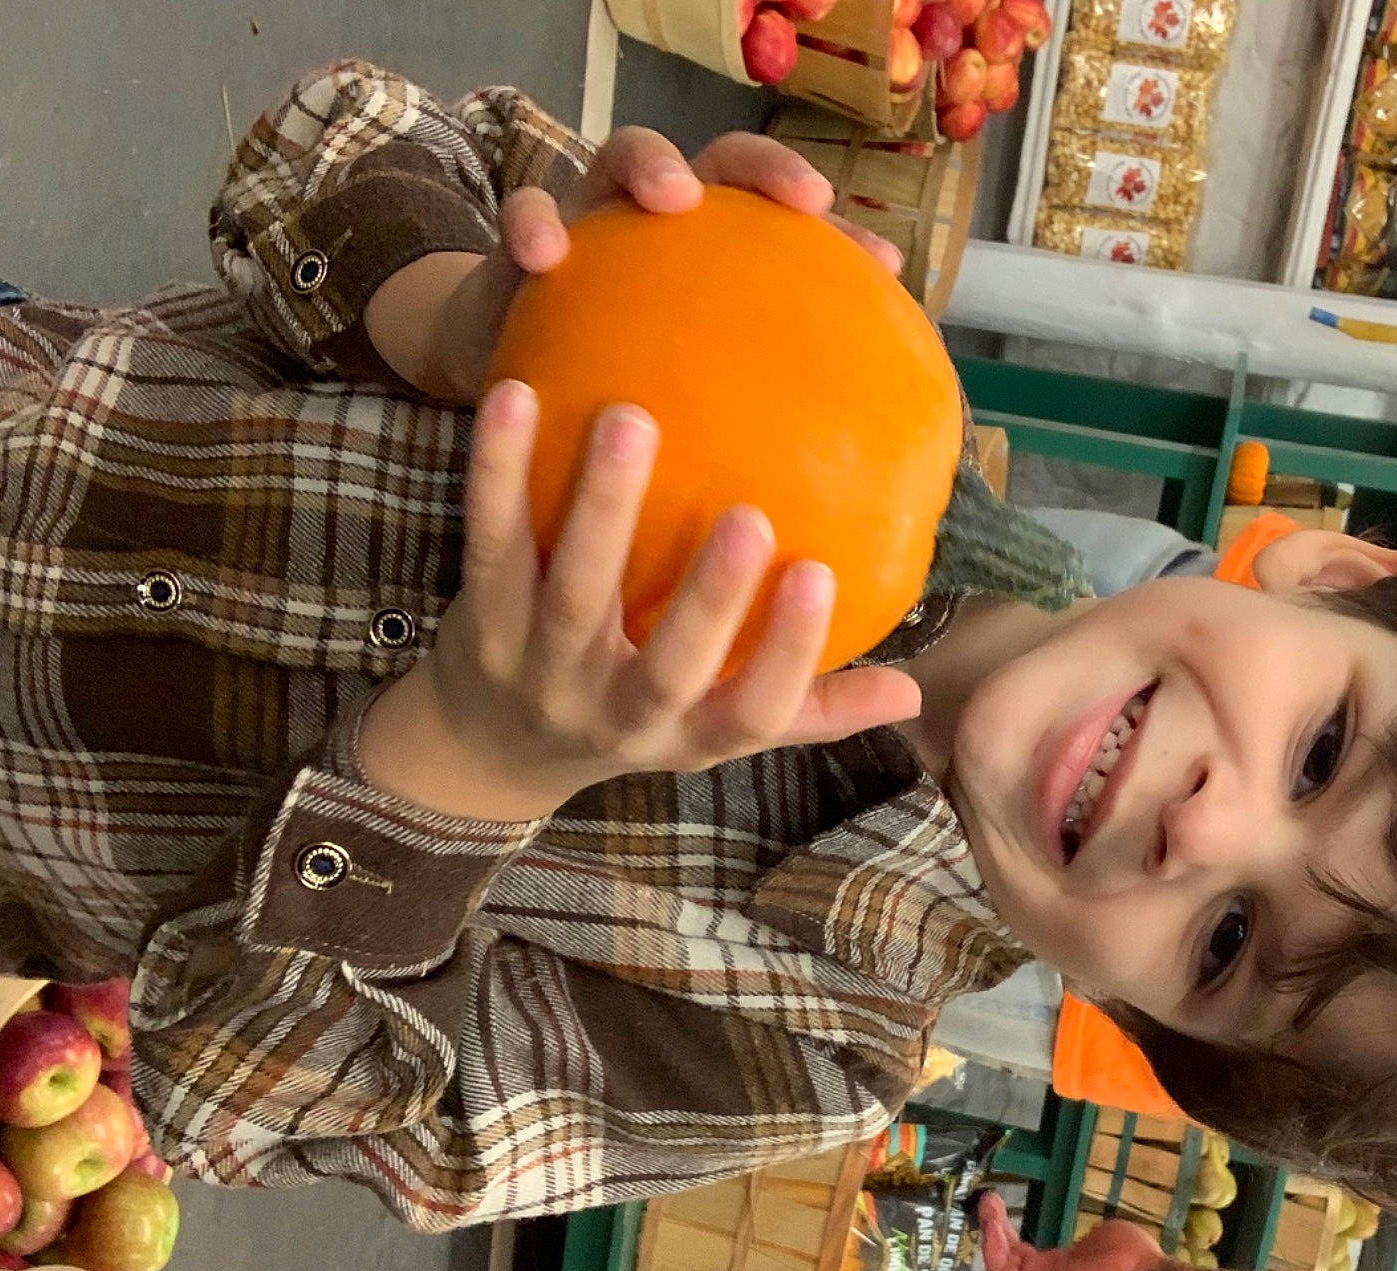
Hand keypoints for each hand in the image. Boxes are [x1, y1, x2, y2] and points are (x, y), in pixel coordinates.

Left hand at [356, 381, 922, 820]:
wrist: (486, 746)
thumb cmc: (632, 716)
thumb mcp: (715, 730)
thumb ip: (811, 705)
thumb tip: (916, 692)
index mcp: (690, 735)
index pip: (753, 712)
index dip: (787, 652)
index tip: (820, 576)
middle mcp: (617, 713)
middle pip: (666, 665)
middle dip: (707, 597)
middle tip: (748, 515)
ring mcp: (542, 668)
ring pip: (572, 592)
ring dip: (602, 508)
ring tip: (631, 420)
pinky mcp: (480, 618)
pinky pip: (488, 541)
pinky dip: (497, 472)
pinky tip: (515, 396)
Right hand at [377, 129, 902, 403]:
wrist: (504, 385)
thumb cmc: (610, 407)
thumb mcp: (685, 424)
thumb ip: (748, 439)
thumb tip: (841, 523)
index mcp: (713, 258)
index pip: (790, 229)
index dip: (844, 236)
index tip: (884, 264)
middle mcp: (660, 224)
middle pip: (724, 165)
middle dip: (765, 167)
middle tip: (803, 199)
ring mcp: (594, 220)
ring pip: (624, 157)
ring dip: (651, 165)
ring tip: (670, 196)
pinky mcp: (524, 239)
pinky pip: (526, 214)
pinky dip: (533, 223)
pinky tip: (543, 255)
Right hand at [978, 1192, 1163, 1270]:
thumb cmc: (1130, 1262)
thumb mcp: (1101, 1241)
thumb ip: (1085, 1241)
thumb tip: (1086, 1240)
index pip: (1023, 1256)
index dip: (1008, 1233)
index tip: (1000, 1206)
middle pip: (1008, 1258)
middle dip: (995, 1228)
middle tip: (987, 1201)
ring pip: (1001, 1265)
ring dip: (990, 1233)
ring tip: (986, 1206)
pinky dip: (993, 1248)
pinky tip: (992, 1224)